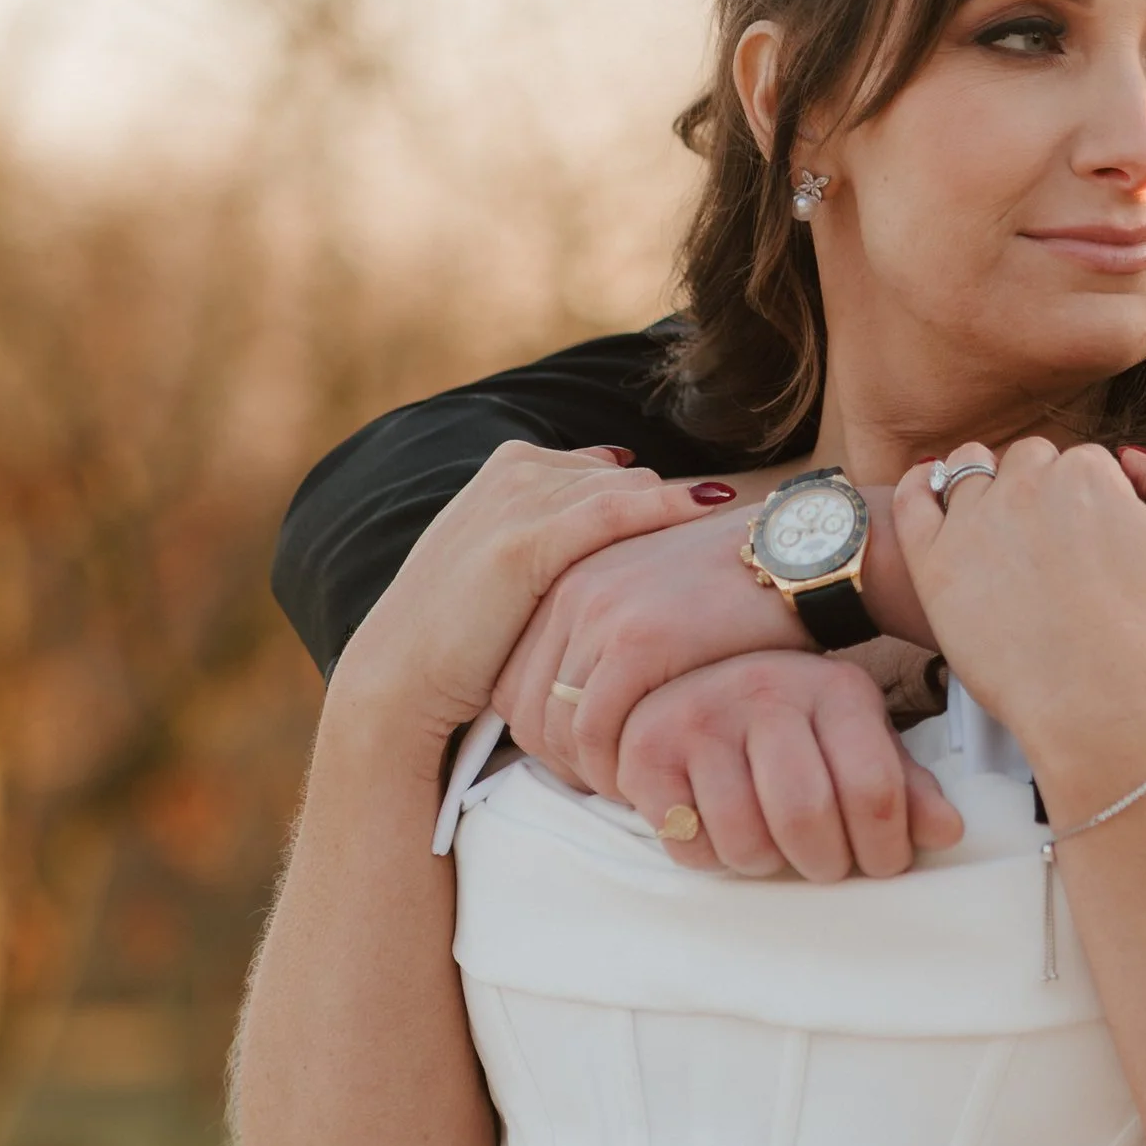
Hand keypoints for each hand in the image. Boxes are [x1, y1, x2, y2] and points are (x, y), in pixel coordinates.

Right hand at [332, 447, 712, 746]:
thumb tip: (621, 483)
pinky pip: (617, 512)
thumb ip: (558, 525)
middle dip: (671, 510)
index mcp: (511, 467)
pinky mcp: (526, 540)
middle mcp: (515, 470)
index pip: (608, 472)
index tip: (709, 527)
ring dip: (679, 513)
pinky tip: (713, 509)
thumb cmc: (460, 636)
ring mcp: (518, 499)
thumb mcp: (508, 565)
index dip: (654, 504)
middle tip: (736, 537)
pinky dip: (668, 508)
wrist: (400, 679)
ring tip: (745, 531)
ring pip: (628, 491)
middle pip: (626, 478)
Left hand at [492, 492, 808, 791]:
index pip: (513, 680)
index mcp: (566, 575)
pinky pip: (596, 733)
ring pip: (557, 728)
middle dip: (561, 761)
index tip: (588, 762)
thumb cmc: (740, 587)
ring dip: (591, 772)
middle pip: (524, 708)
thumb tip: (570, 706)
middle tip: (612, 785)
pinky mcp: (638, 641)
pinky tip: (655, 779)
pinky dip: (618, 770)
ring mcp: (601, 612)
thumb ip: (605, 637)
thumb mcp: (654, 597)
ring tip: (637, 788)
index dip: (542, 735)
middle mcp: (570, 588)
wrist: (807, 553)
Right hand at [614, 655, 963, 879]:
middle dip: (824, 863)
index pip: (873, 788)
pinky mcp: (647, 753)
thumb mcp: (858, 742)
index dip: (884, 848)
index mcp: (833, 689)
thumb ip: (905, 787)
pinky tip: (722, 829)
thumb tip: (948, 831)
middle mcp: (766, 690)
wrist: (693, 681)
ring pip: (745, 840)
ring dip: (766, 864)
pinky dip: (710, 858)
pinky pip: (689, 844)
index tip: (882, 863)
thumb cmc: (793, 728)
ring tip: (774, 844)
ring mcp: (701, 717)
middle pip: (806, 817)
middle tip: (825, 865)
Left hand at [893, 439, 1145, 771]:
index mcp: (1089, 473)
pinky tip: (927, 494)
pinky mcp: (933, 560)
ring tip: (994, 528)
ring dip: (982, 484)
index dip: (1088, 502)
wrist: (1097, 701)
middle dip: (1038, 491)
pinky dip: (918, 487)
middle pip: (1027, 462)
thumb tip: (1131, 457)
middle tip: (1049, 548)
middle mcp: (1028, 483)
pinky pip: (912, 500)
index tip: (1090, 542)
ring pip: (969, 471)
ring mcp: (975, 519)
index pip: (1082, 464)